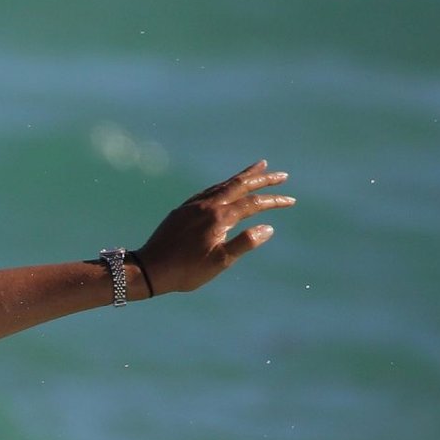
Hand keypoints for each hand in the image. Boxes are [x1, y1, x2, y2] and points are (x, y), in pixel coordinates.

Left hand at [135, 161, 294, 295]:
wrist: (148, 269)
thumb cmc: (185, 271)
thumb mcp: (219, 262)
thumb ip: (245, 243)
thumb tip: (268, 227)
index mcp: (218, 217)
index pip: (253, 203)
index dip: (273, 200)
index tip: (291, 200)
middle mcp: (206, 205)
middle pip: (239, 185)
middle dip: (262, 178)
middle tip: (281, 174)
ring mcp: (192, 205)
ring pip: (222, 185)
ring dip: (242, 177)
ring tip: (258, 168)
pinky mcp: (182, 210)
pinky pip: (208, 190)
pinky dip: (223, 185)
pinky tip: (225, 187)